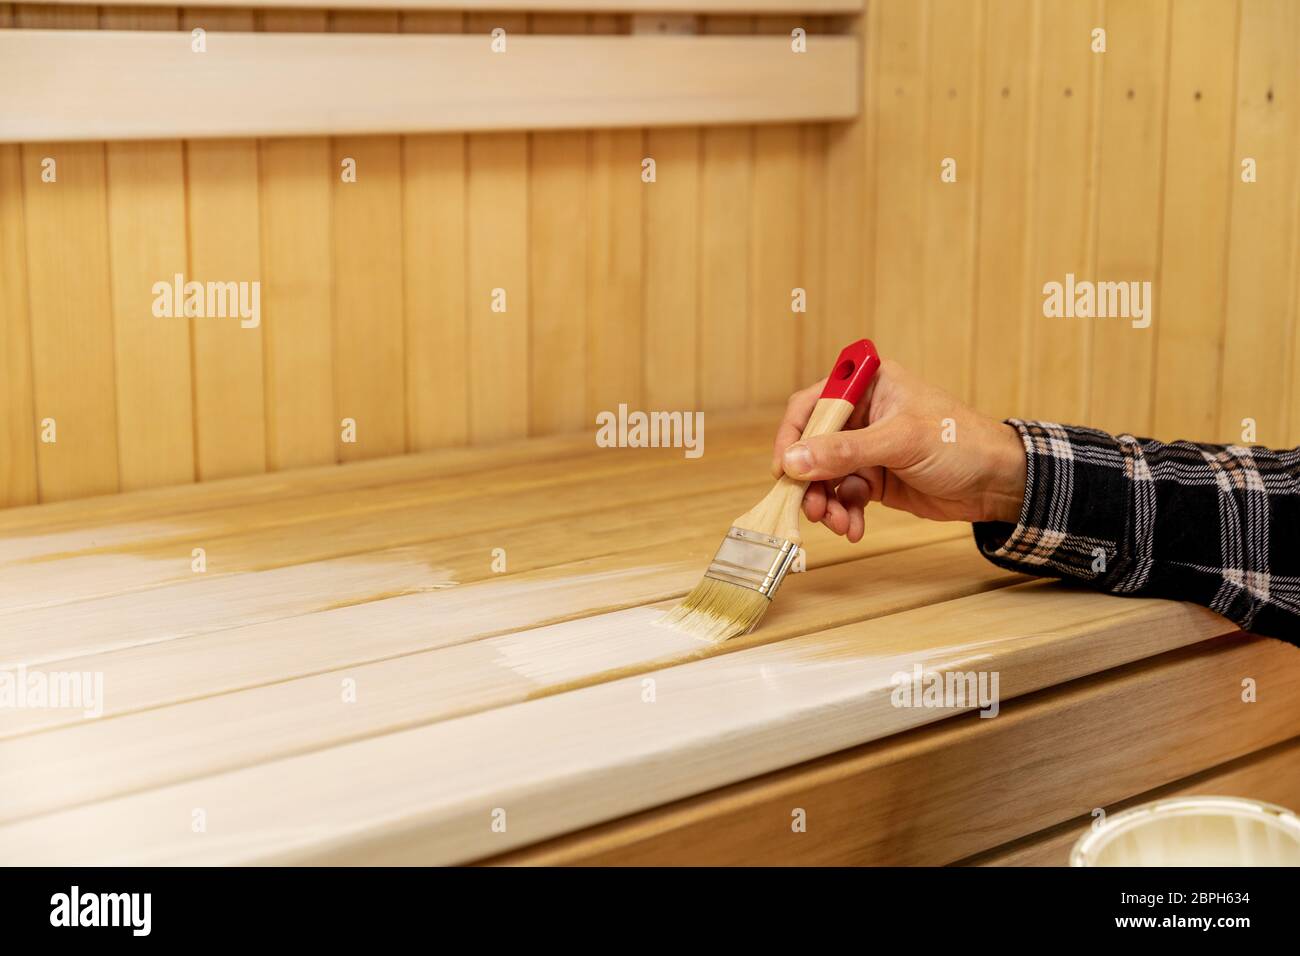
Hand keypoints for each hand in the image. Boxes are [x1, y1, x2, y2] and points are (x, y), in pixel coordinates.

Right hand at [771, 359, 1027, 540]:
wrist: (998, 482)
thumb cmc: (960, 442)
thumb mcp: (900, 441)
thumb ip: (845, 451)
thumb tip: (794, 462)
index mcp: (867, 385)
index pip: (812, 406)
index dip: (793, 437)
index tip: (785, 470)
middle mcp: (862, 414)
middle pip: (812, 446)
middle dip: (809, 481)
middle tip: (811, 508)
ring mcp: (866, 448)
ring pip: (825, 476)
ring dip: (825, 502)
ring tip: (838, 523)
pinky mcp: (874, 478)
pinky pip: (844, 496)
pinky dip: (844, 513)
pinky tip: (854, 527)